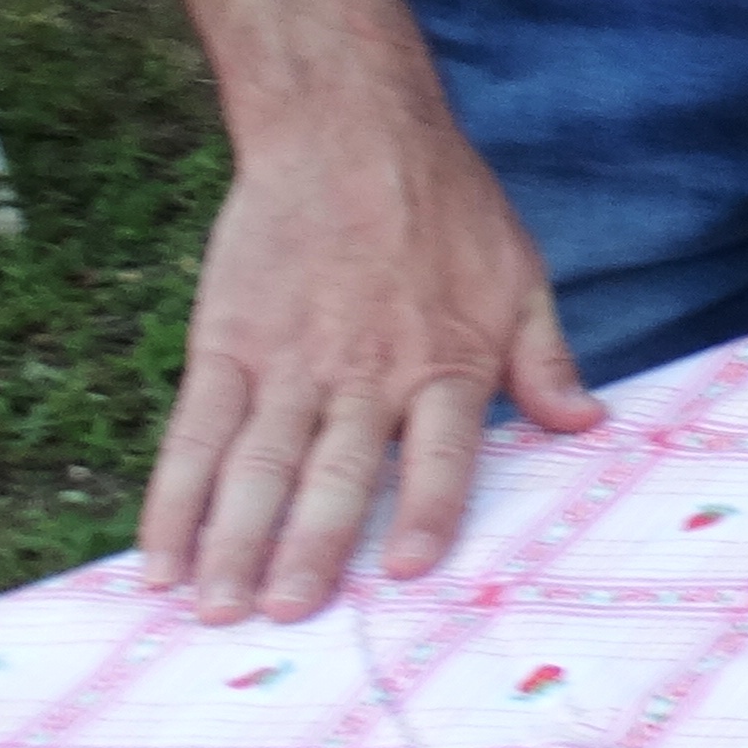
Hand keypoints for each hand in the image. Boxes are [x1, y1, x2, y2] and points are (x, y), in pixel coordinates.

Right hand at [141, 95, 602, 625]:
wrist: (347, 130)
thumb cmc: (445, 207)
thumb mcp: (520, 275)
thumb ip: (545, 357)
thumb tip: (587, 423)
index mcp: (444, 359)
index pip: (440, 452)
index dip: (424, 511)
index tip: (403, 571)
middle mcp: (364, 370)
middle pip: (334, 472)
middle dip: (308, 549)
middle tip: (286, 617)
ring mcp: (286, 360)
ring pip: (255, 465)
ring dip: (232, 541)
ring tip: (216, 609)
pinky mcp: (224, 344)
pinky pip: (194, 434)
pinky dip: (173, 500)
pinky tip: (160, 557)